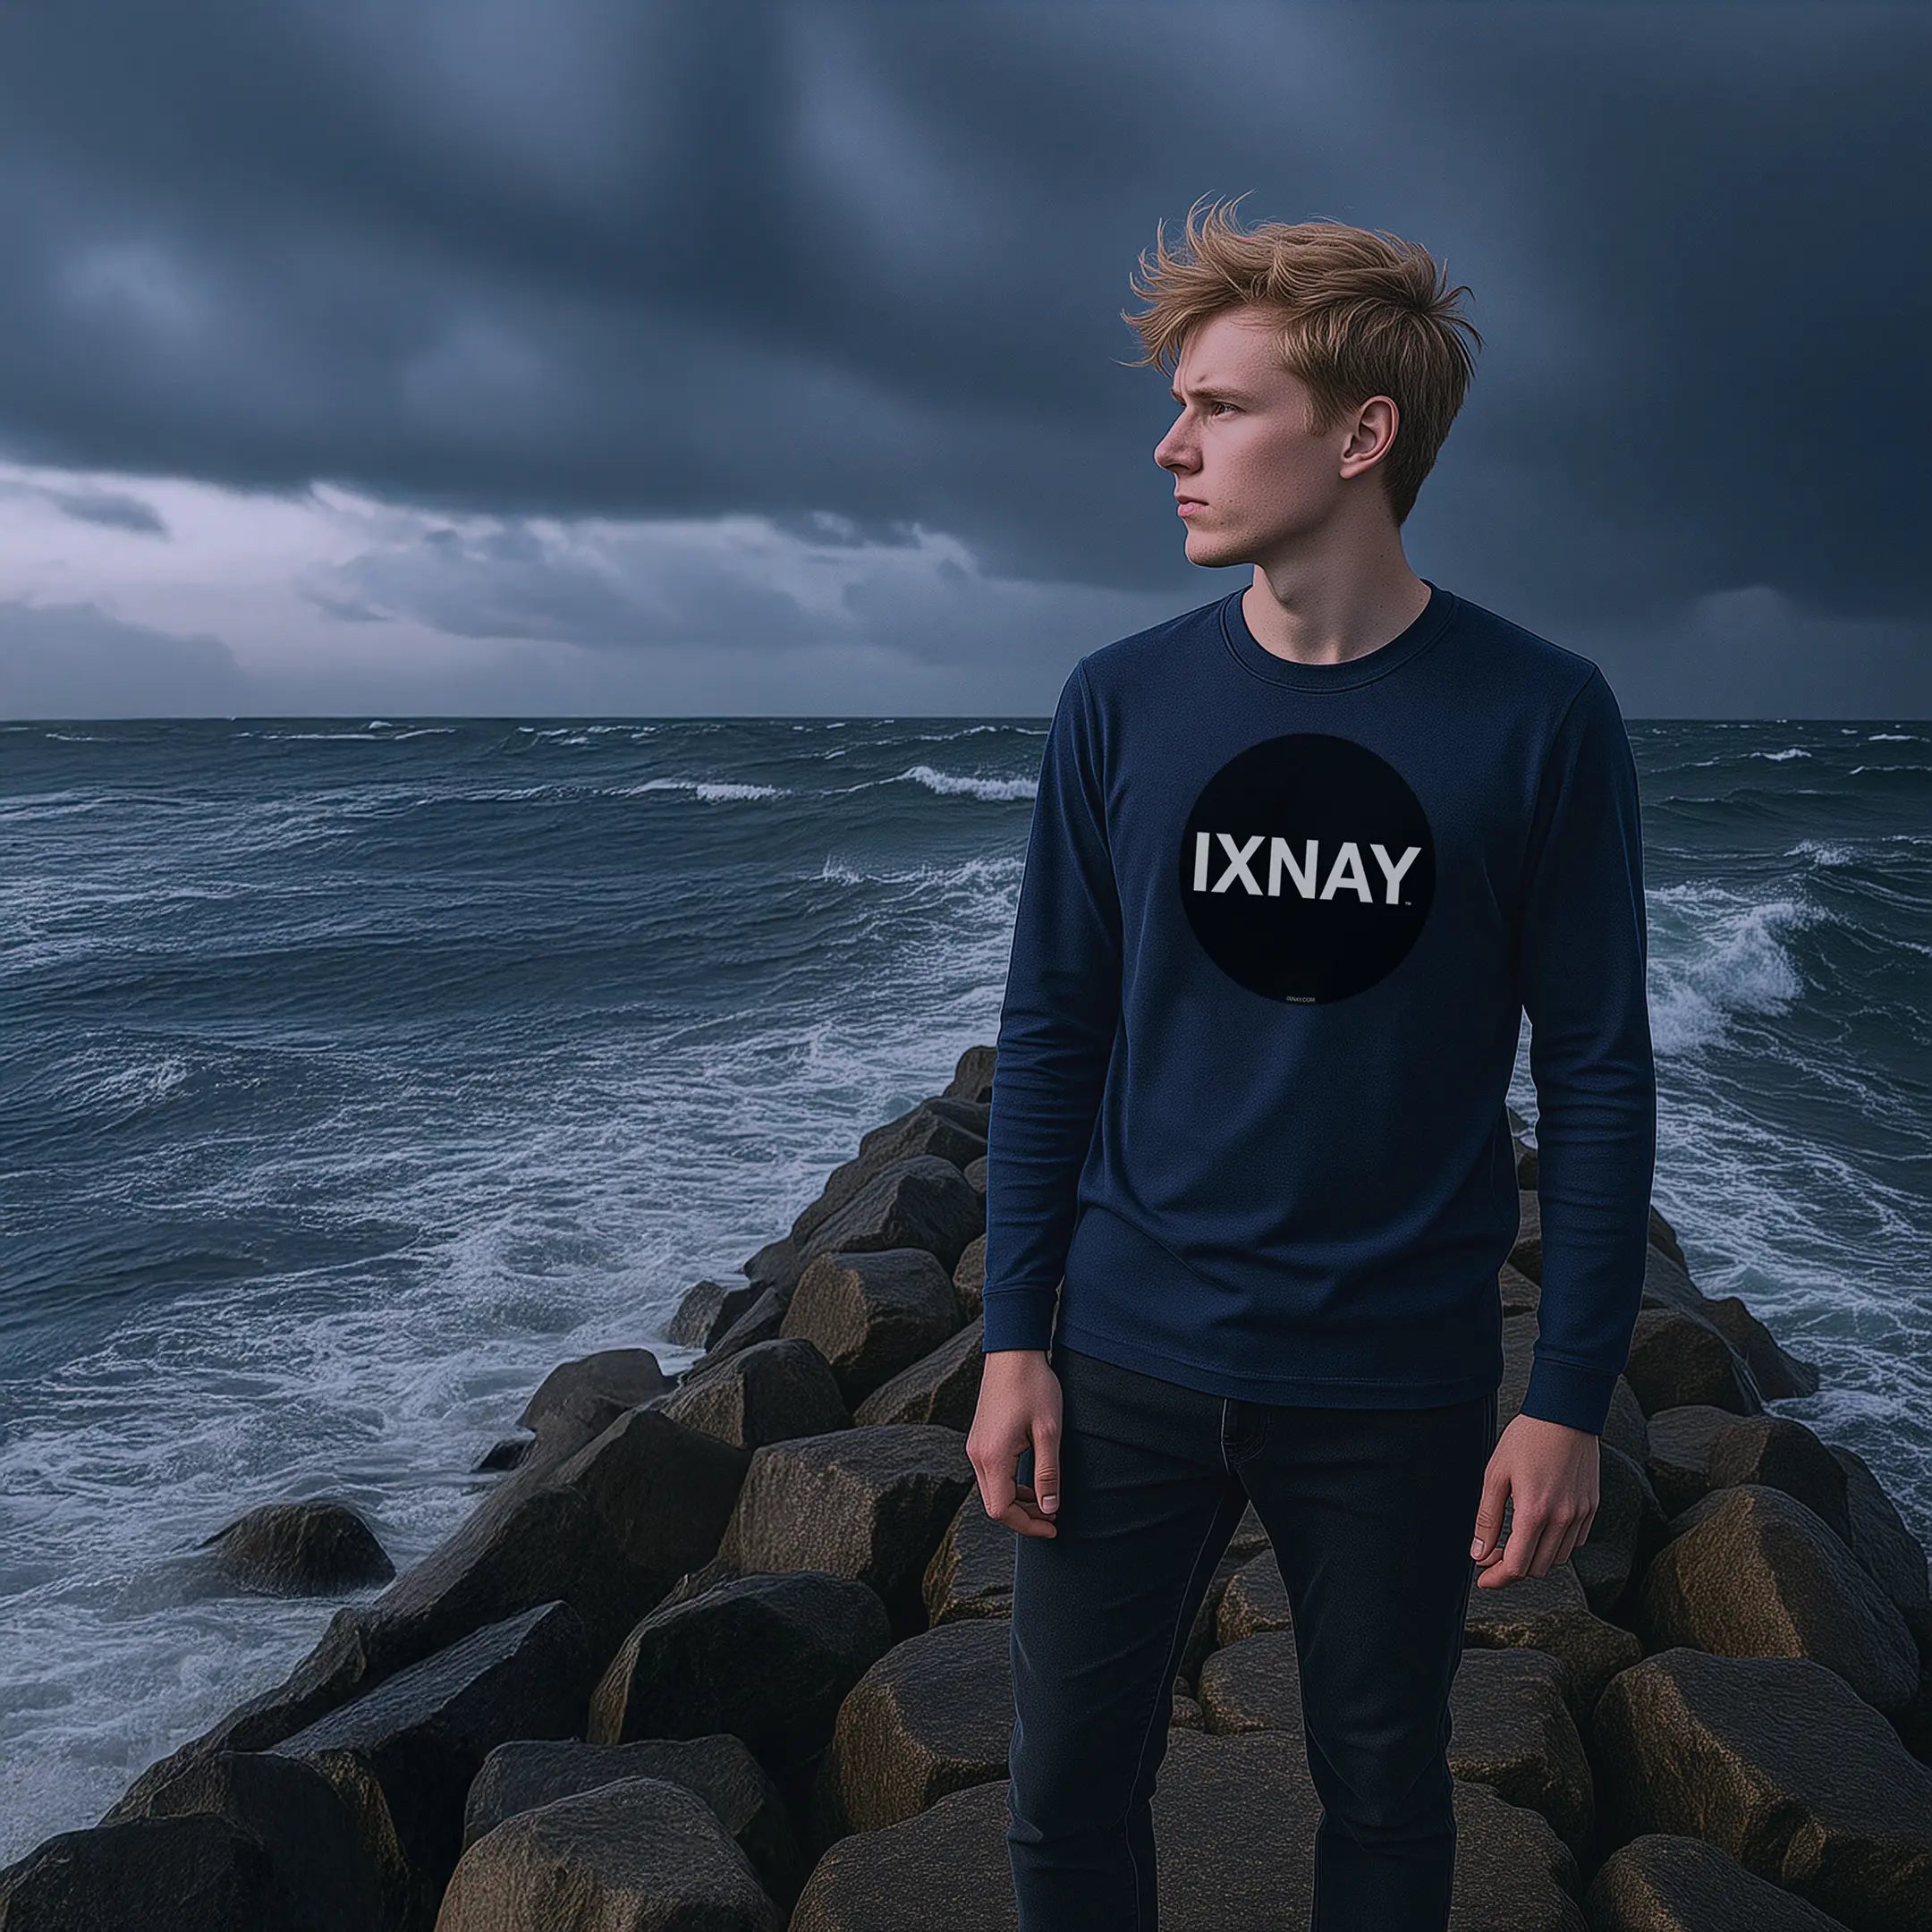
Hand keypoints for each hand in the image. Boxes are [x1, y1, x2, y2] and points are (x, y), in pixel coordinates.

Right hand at [967, 1348, 1062, 1537]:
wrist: (1013, 1351)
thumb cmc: (1034, 1387)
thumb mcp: (1049, 1432)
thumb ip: (1048, 1474)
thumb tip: (1049, 1509)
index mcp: (992, 1457)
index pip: (1003, 1510)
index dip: (1029, 1525)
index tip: (1054, 1526)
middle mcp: (977, 1455)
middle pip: (994, 1505)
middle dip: (1024, 1517)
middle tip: (1053, 1517)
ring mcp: (975, 1446)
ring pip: (992, 1490)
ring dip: (1018, 1502)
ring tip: (1047, 1501)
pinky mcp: (980, 1438)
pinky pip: (991, 1474)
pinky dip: (1011, 1485)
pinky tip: (1032, 1481)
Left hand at [1469, 1411, 1598, 1587]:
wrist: (1565, 1414)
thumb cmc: (1526, 1439)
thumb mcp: (1495, 1475)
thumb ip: (1487, 1518)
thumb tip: (1478, 1553)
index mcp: (1534, 1512)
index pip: (1518, 1566)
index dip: (1497, 1577)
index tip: (1484, 1578)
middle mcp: (1562, 1519)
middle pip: (1537, 1567)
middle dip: (1513, 1568)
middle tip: (1493, 1555)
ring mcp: (1581, 1514)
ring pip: (1558, 1558)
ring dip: (1535, 1557)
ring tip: (1515, 1540)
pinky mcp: (1591, 1507)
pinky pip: (1575, 1542)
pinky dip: (1556, 1545)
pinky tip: (1540, 1528)